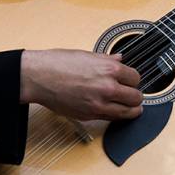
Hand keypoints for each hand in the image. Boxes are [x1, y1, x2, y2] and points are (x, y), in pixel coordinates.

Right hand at [19, 49, 143, 120]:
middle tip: (132, 94)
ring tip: (129, 107)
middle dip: (135, 96)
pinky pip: (111, 118)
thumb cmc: (58, 63)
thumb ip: (107, 60)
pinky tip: (113, 110)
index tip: (130, 81)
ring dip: (131, 109)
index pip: (136, 78)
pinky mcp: (89, 115)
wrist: (38, 77)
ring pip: (128, 113)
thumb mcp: (87, 55)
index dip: (133, 80)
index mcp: (109, 69)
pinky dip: (116, 115)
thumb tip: (119, 59)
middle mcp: (108, 88)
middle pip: (136, 97)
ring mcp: (99, 104)